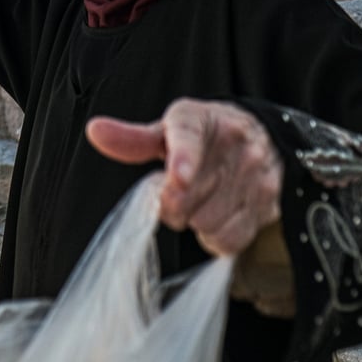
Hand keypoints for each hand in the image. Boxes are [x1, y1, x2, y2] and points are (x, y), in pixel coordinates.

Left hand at [85, 99, 282, 257]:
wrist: (264, 137)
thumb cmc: (205, 135)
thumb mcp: (170, 129)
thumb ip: (132, 138)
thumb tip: (94, 131)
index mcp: (199, 120)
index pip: (189, 137)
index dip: (183, 159)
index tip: (177, 177)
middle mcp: (232, 144)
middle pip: (186, 198)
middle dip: (174, 203)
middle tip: (179, 190)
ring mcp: (254, 174)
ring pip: (207, 223)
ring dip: (196, 220)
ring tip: (203, 198)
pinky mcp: (267, 204)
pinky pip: (230, 240)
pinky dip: (218, 236)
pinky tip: (220, 213)